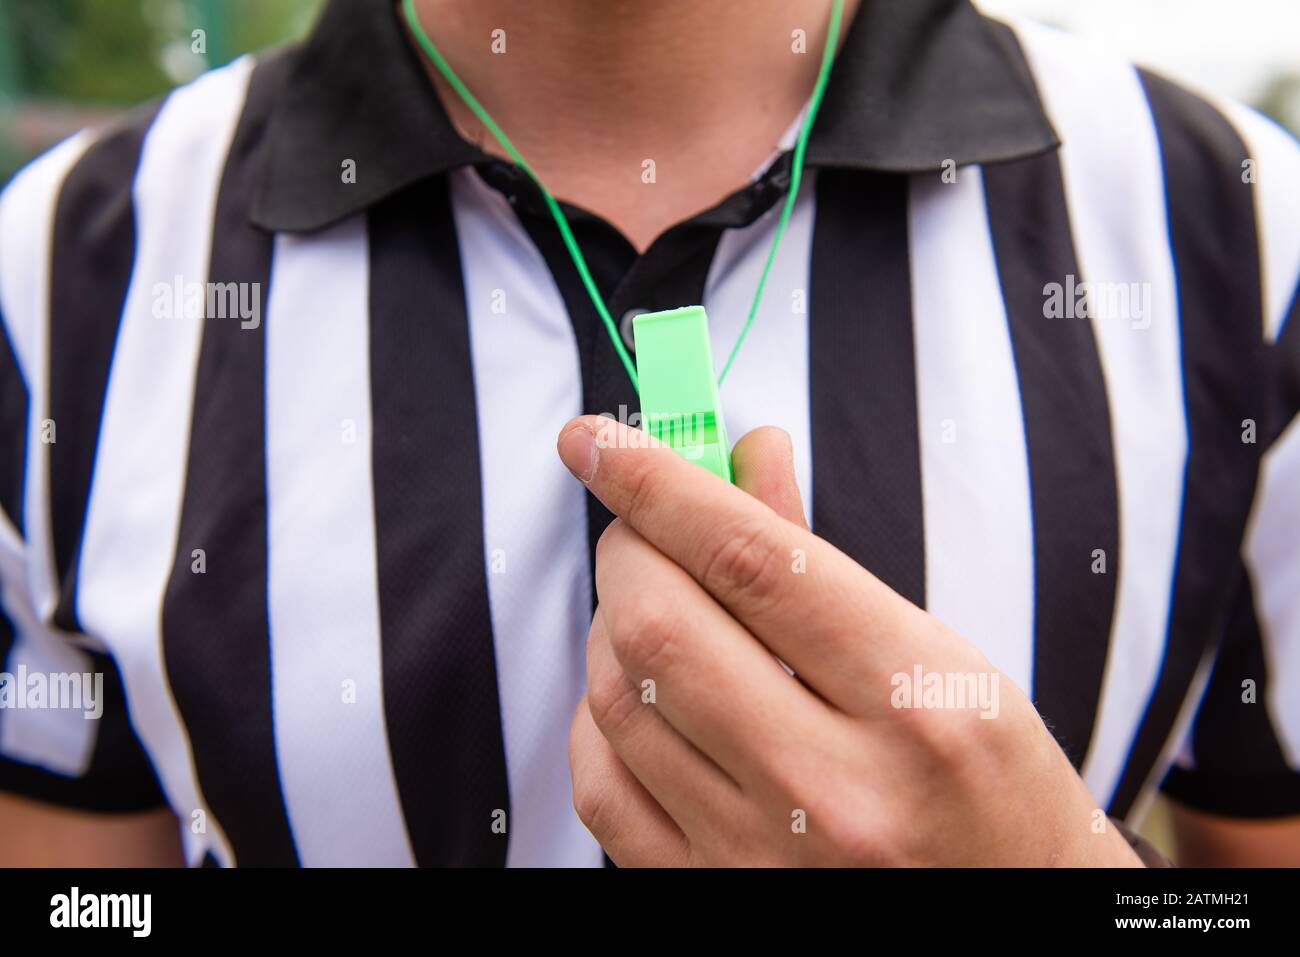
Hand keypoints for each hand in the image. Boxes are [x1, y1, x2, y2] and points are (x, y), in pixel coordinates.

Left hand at [559, 415, 1141, 866]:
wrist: (1009, 917)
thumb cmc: (988, 789)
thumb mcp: (941, 660)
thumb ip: (822, 558)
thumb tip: (742, 458)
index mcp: (917, 703)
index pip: (750, 559)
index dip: (658, 482)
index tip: (600, 441)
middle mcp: (834, 790)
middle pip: (660, 626)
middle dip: (628, 550)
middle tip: (642, 531)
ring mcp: (763, 857)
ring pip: (617, 699)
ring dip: (612, 627)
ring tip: (657, 610)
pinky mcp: (710, 896)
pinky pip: (601, 788)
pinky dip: (600, 718)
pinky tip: (641, 695)